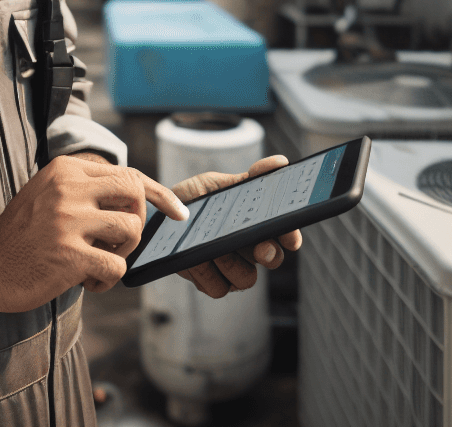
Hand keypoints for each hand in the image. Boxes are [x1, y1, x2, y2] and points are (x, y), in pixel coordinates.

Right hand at [0, 155, 187, 312]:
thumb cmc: (20, 236)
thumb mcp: (48, 195)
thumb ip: (85, 189)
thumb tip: (138, 195)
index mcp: (65, 170)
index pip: (128, 174)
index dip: (160, 194)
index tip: (178, 212)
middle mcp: (68, 188)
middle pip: (136, 194)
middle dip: (137, 223)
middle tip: (117, 244)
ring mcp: (68, 220)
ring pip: (131, 229)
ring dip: (121, 253)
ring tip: (94, 263)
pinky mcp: (69, 254)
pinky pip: (117, 266)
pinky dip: (107, 279)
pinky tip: (84, 281)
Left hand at [171, 155, 302, 298]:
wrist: (160, 214)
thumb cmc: (197, 198)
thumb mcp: (220, 183)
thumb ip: (250, 176)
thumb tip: (280, 162)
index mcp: (258, 226)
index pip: (285, 236)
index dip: (291, 237)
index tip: (289, 236)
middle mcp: (249, 250)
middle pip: (272, 260)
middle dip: (270, 255)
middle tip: (262, 248)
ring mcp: (231, 269)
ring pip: (246, 279)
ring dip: (232, 264)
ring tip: (216, 248)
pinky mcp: (210, 283)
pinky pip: (218, 288)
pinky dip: (207, 274)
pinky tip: (196, 259)